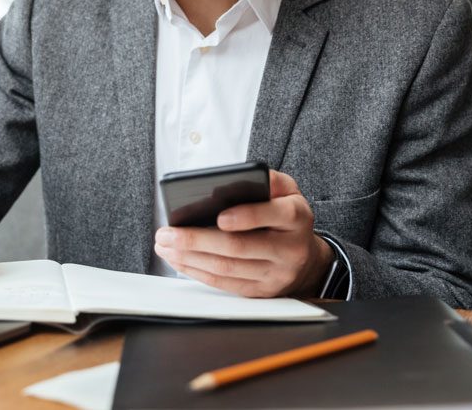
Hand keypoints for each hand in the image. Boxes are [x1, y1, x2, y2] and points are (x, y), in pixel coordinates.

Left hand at [154, 170, 333, 297]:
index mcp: (296, 217)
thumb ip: (268, 180)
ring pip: (227, 268)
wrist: (306, 257)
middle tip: (168, 233)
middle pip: (240, 247)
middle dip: (197, 240)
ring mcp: (275, 274)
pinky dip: (197, 272)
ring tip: (165, 245)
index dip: (246, 217)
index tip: (218, 216)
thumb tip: (237, 179)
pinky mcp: (261, 292)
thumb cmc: (286, 215)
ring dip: (190, 257)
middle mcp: (289, 249)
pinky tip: (179, 260)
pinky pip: (225, 284)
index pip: (273, 215)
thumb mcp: (287, 190)